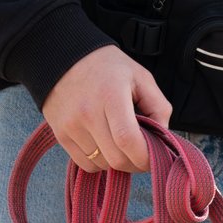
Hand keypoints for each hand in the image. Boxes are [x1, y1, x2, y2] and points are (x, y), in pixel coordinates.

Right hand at [42, 46, 171, 172]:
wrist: (64, 57)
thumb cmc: (106, 67)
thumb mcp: (140, 77)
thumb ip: (159, 107)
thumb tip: (163, 138)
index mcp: (110, 96)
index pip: (128, 140)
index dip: (145, 157)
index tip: (154, 158)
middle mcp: (87, 113)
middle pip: (116, 159)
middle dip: (134, 163)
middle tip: (141, 153)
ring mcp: (71, 126)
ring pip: (102, 164)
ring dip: (116, 162)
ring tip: (121, 144)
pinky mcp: (60, 134)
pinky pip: (85, 163)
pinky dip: (99, 162)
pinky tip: (104, 145)